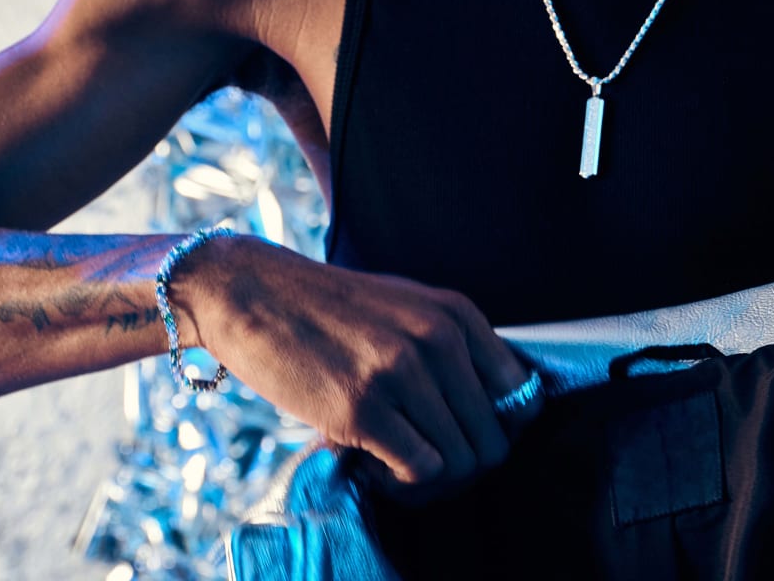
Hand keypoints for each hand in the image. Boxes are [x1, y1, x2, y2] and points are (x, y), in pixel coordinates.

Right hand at [170, 235, 544, 499]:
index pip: (521, 395)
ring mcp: (400, 374)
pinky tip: (370, 459)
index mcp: (457, 313)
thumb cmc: (329, 308)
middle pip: (492, 439)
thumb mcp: (407, 306)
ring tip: (390, 455)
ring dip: (428, 475)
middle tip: (419, 454)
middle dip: (460, 461)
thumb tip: (498, 411)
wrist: (252, 292)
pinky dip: (398, 480)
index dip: (495, 427)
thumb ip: (453, 348)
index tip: (459, 431)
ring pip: (459, 462)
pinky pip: (417, 471)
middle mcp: (438, 340)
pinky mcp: (361, 410)